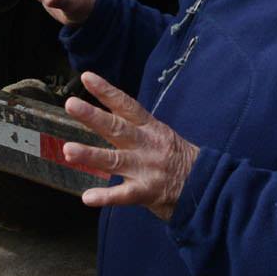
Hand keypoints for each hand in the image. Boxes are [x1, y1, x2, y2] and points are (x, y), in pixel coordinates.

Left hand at [61, 72, 198, 221]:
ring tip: (68, 150)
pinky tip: (88, 198)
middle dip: (93, 116)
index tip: (87, 77)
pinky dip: (106, 197)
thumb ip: (137, 128)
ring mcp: (147, 169)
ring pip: (116, 160)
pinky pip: (124, 195)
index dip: (107, 91)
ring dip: (91, 155)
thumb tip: (111, 114)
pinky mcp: (148, 192)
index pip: (127, 105)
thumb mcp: (162, 136)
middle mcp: (147, 145)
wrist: (208, 186)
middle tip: (71, 104)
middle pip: (117, 128)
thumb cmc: (180, 160)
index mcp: (151, 128)